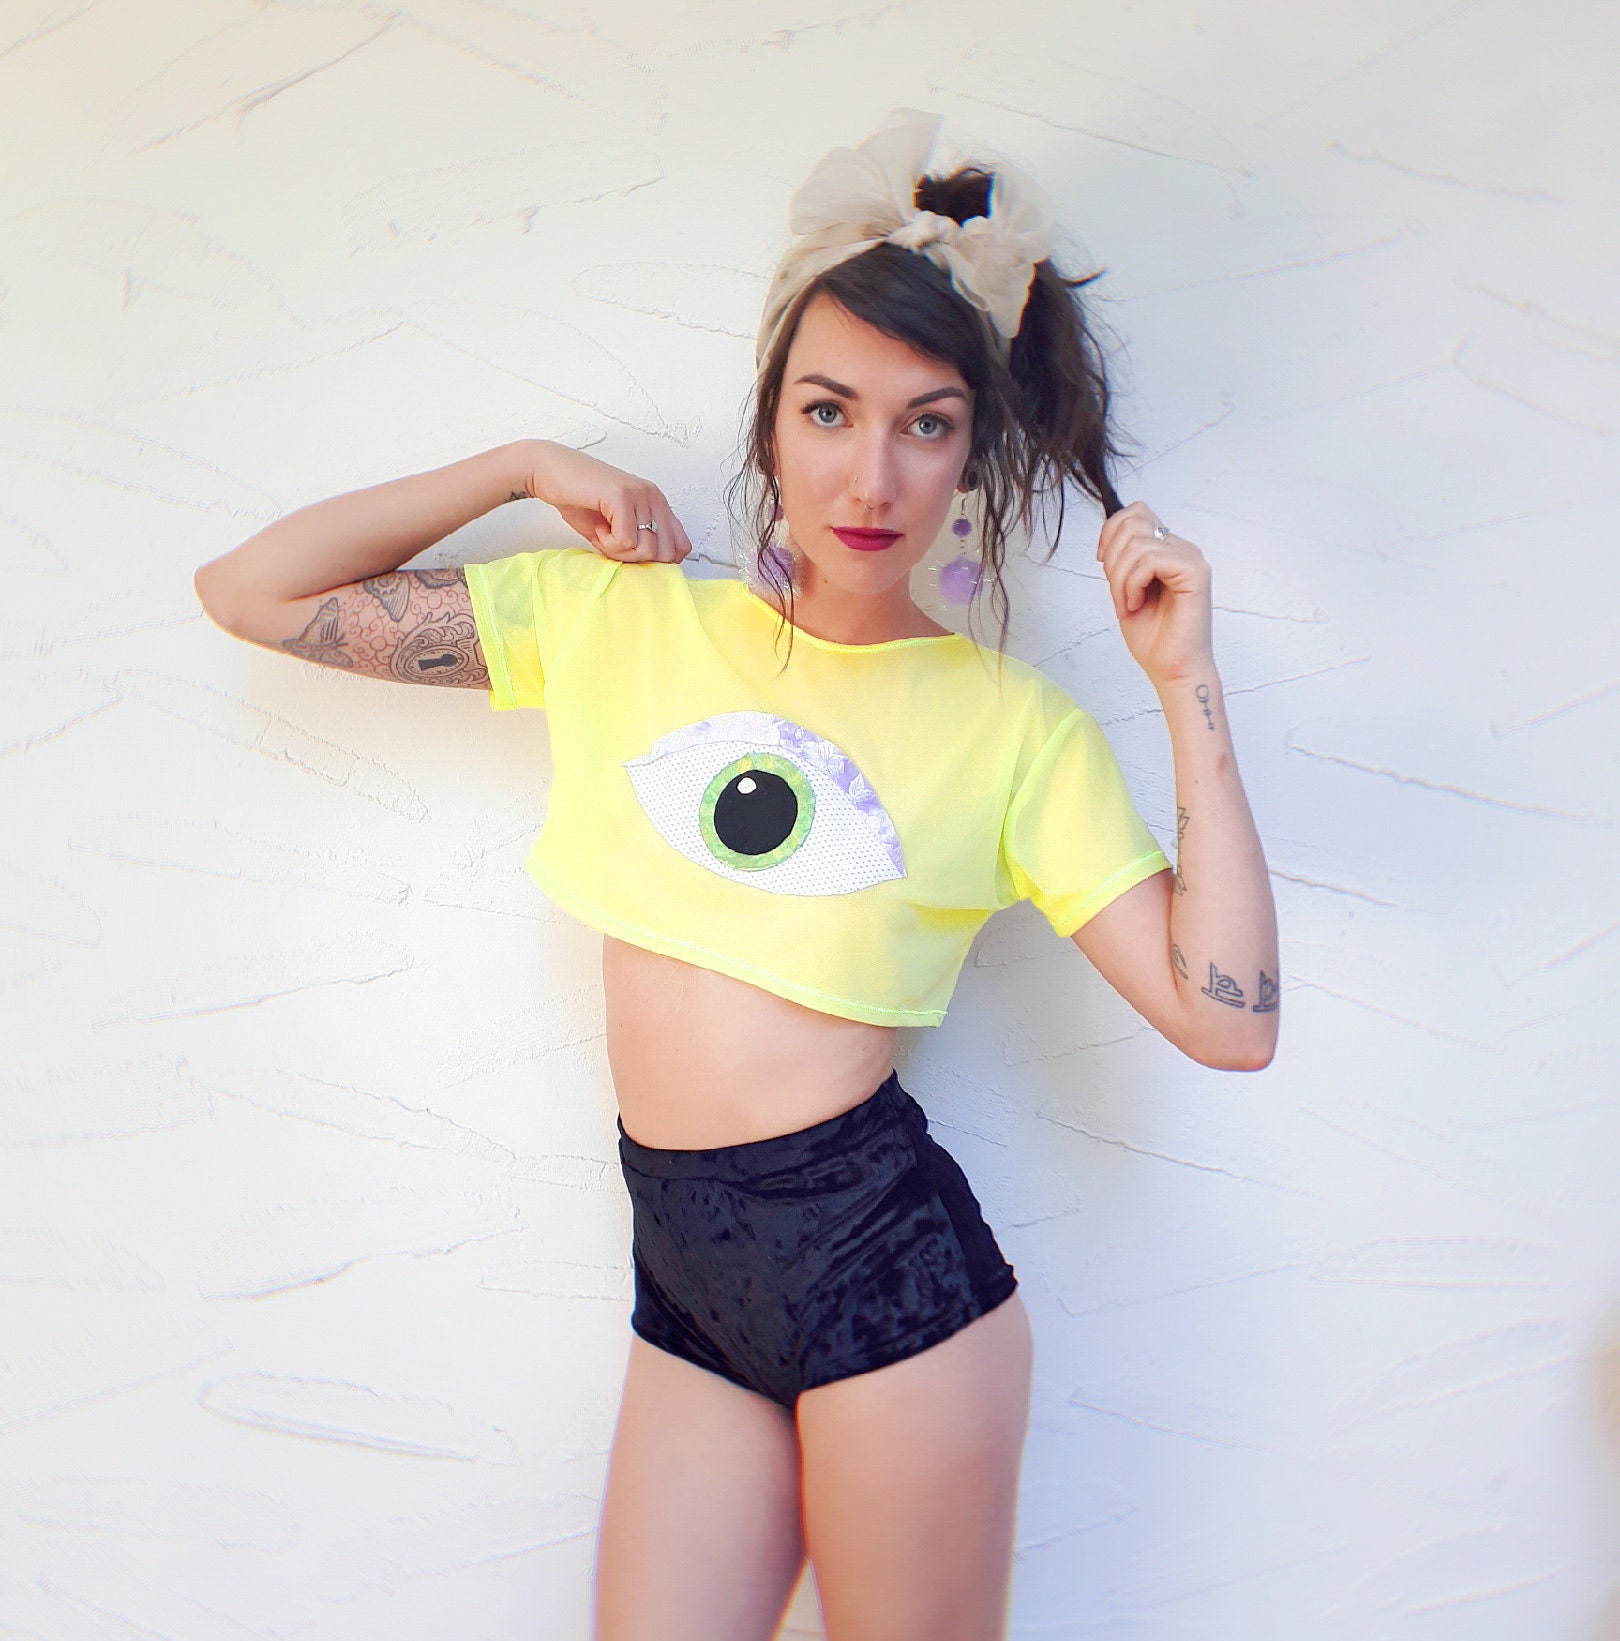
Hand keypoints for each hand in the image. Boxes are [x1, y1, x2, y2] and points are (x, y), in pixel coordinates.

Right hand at [517, 441, 691, 563]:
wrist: (550, 473)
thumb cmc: (580, 500)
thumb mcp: (618, 527)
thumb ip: (640, 542)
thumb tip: (655, 570)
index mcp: (658, 503)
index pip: (681, 547)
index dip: (654, 560)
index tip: (629, 550)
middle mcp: (654, 496)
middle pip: (665, 554)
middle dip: (636, 558)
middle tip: (612, 543)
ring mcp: (640, 494)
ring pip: (646, 550)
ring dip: (619, 551)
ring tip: (603, 532)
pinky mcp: (621, 496)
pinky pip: (626, 541)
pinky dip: (608, 543)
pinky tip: (597, 527)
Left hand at [1096, 500, 1212, 685]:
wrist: (1172, 668)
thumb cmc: (1153, 636)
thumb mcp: (1124, 588)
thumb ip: (1122, 558)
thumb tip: (1108, 534)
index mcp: (1167, 549)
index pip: (1136, 512)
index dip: (1110, 532)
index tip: (1102, 563)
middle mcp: (1182, 549)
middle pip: (1134, 521)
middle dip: (1112, 558)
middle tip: (1116, 592)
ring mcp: (1191, 558)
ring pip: (1137, 543)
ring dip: (1120, 578)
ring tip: (1127, 603)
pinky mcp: (1195, 572)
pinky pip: (1151, 559)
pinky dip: (1133, 584)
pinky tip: (1136, 604)